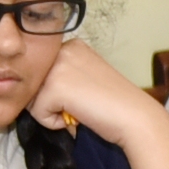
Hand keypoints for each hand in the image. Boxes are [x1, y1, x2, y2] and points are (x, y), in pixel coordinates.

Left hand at [26, 38, 160, 148]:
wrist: (135, 116)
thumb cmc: (115, 103)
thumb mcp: (86, 76)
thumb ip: (63, 75)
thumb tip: (33, 89)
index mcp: (71, 45)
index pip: (43, 72)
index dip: (56, 91)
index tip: (83, 95)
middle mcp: (62, 49)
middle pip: (34, 83)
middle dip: (51, 101)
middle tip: (82, 104)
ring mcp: (57, 66)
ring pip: (33, 98)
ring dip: (53, 112)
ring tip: (80, 110)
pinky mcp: (53, 87)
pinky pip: (38, 114)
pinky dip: (55, 123)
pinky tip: (78, 117)